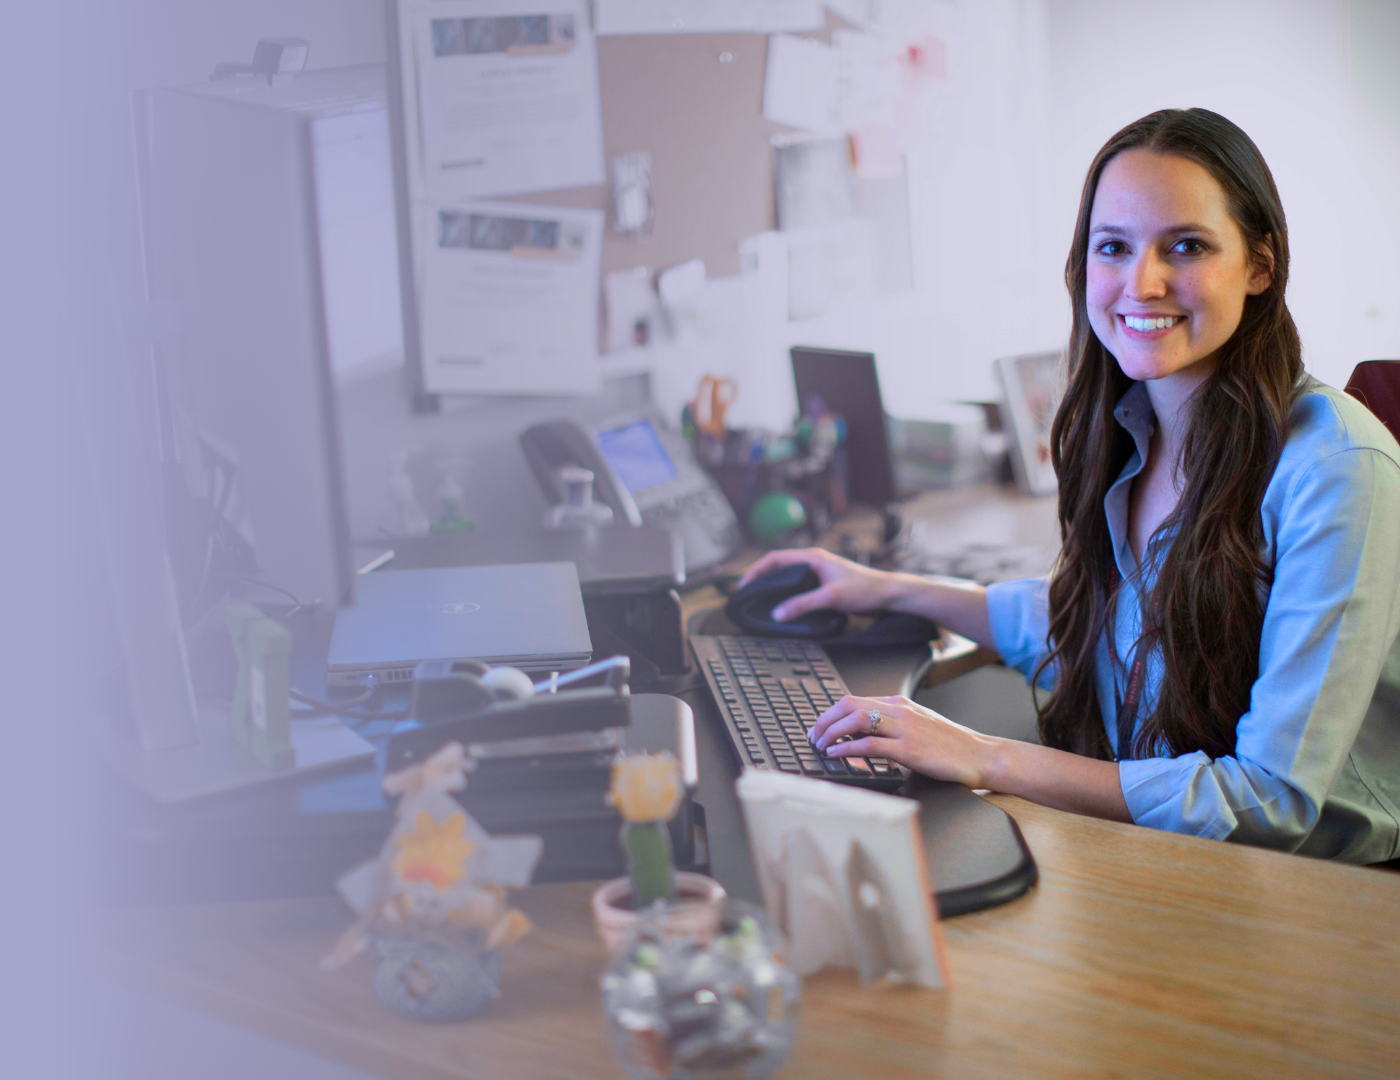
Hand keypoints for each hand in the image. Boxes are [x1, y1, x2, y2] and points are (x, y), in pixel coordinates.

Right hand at [735, 548, 897, 622]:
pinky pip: (799, 585)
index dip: (756, 570)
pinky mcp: (825, 583)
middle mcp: (814, 562)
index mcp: (813, 557)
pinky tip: (785, 604)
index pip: (775, 558)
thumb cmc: (866, 589)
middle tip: (748, 593)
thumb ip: (803, 604)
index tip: (744, 584)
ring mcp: (820, 572)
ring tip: (761, 599)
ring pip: (789, 576)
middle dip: (761, 577)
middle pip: (779, 566)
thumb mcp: (831, 597)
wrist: (889, 594)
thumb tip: (777, 613)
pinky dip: (787, 593)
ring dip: (774, 585)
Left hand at [807, 694, 999, 788]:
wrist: (981, 755)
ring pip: (856, 720)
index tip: (819, 727)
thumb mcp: (916, 726)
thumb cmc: (950, 745)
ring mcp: (905, 728)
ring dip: (832, 733)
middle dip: (824, 720)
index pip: (854, 700)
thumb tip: (859, 734)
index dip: (830, 713)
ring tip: (821, 745)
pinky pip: (871, 745)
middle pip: (849, 705)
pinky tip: (837, 755)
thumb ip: (890, 725)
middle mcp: (900, 710)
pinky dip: (848, 749)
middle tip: (813, 736)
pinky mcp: (910, 750)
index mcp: (899, 703)